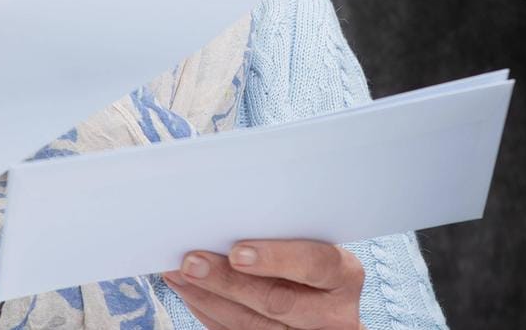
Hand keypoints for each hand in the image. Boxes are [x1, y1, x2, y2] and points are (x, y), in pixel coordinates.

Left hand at [164, 240, 364, 329]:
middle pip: (278, 301)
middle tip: (191, 262)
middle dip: (228, 282)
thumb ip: (284, 231)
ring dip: (208, 298)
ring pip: (252, 327)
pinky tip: (192, 294)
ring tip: (179, 274)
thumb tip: (226, 207)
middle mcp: (334, 315)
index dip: (276, 259)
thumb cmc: (311, 259)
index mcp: (345, 276)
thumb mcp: (312, 242)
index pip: (315, 264)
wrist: (324, 307)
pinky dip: (210, 314)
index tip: (238, 252)